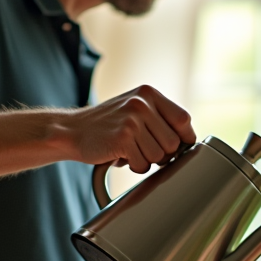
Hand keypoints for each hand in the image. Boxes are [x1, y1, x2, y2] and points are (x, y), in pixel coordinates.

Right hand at [66, 84, 195, 172]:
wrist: (72, 131)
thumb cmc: (107, 125)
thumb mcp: (135, 110)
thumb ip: (160, 118)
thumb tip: (189, 141)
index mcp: (149, 94)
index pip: (183, 119)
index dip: (184, 138)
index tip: (176, 147)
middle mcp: (142, 103)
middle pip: (174, 142)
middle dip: (163, 154)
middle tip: (144, 150)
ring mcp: (132, 120)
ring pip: (160, 156)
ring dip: (147, 161)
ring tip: (130, 151)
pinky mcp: (123, 138)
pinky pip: (143, 164)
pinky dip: (134, 167)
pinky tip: (121, 156)